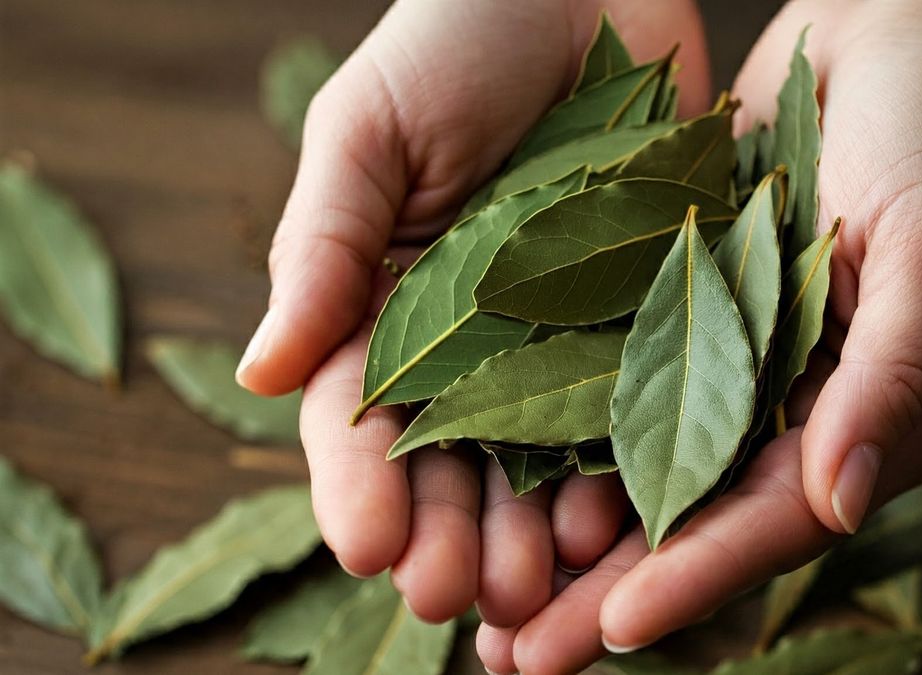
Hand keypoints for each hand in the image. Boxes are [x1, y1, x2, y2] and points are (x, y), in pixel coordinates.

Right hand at [234, 0, 709, 621]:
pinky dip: (624, 472)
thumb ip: (322, 250)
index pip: (359, 418)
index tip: (369, 543)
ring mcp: (561, 337)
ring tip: (540, 587)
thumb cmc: (455, 38)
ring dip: (534, 532)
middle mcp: (472, 340)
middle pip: (451, 462)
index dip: (360, 486)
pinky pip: (633, 411)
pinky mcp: (646, 320)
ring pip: (541, 461)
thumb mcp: (367, 132)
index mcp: (386, 306)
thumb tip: (257, 375)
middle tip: (456, 596)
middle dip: (449, 534)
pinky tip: (621, 522)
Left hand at [478, 1, 921, 670]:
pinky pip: (630, 398)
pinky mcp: (700, 322)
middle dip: (610, 594)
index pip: (777, 517)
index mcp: (876, 416)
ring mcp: (748, 369)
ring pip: (652, 476)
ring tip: (490, 608)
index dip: (695, 574)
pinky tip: (500, 489)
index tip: (611, 626)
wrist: (895, 40)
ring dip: (572, 544)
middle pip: (700, 522)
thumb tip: (841, 504)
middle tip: (518, 662)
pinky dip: (569, 449)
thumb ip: (894, 377)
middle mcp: (805, 410)